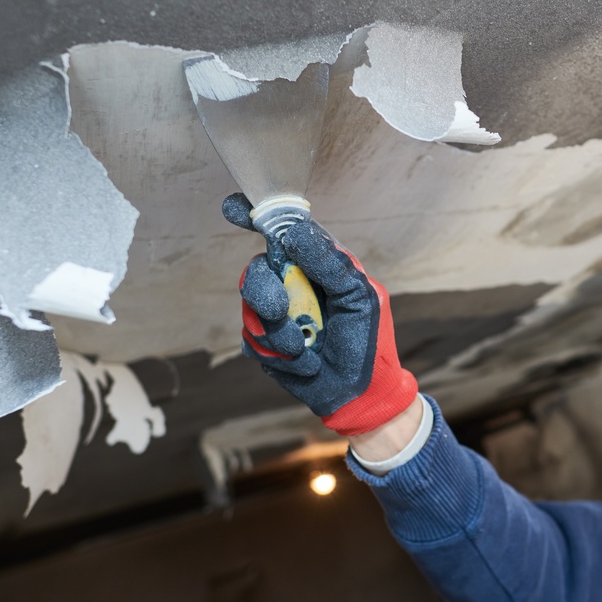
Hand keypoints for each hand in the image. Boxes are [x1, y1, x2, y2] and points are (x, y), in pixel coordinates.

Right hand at [226, 193, 417, 435]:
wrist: (361, 393)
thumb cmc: (368, 340)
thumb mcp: (359, 296)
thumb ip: (329, 263)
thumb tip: (294, 232)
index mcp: (317, 265)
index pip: (284, 232)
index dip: (257, 217)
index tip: (233, 208)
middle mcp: (292, 284)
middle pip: (256, 269)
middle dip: (264, 292)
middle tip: (280, 310)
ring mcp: (275, 313)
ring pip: (250, 307)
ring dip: (281, 333)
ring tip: (307, 347)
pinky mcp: (264, 344)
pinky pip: (252, 339)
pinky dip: (280, 354)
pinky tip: (305, 362)